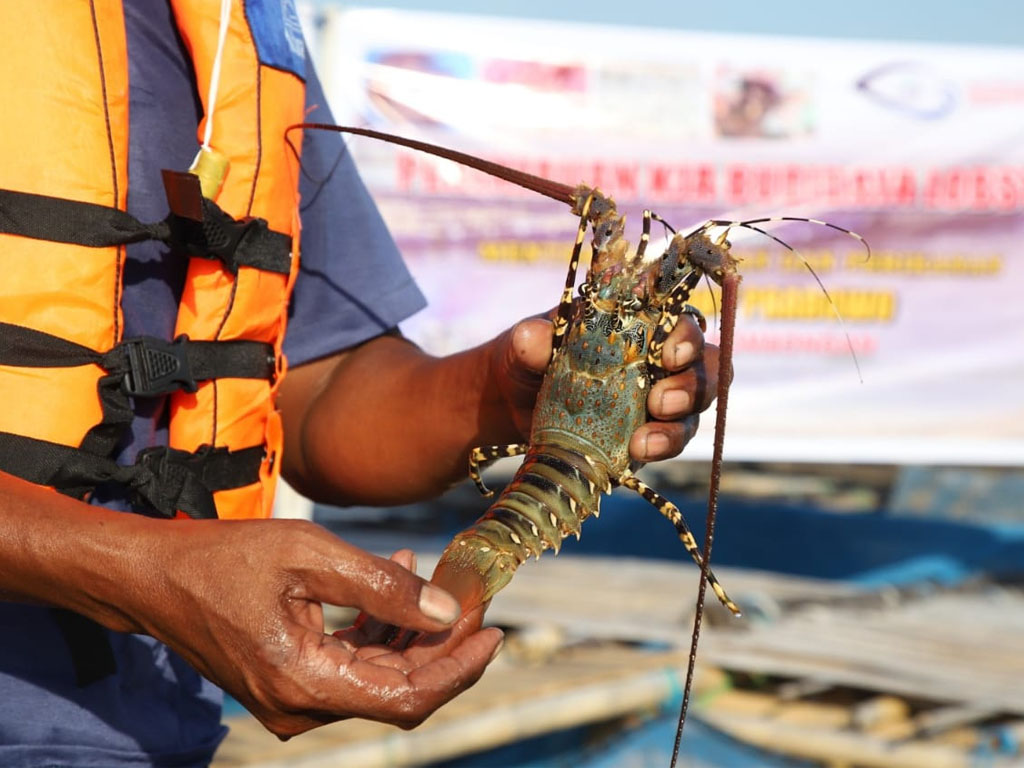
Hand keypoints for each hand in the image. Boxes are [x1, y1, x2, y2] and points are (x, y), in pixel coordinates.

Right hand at [136, 520, 502, 737]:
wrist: (152, 576)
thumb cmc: (222, 558)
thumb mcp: (310, 556)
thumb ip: (382, 587)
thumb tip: (445, 613)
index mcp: (304, 684)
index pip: (408, 698)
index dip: (459, 668)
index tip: (495, 632)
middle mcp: (299, 708)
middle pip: (398, 690)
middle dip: (442, 645)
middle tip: (471, 597)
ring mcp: (291, 700)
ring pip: (377, 678)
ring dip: (412, 634)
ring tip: (435, 579)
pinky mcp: (287, 682)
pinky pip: (349, 665)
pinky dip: (379, 632)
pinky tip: (397, 582)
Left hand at [491, 314, 719, 461]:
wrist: (513, 404)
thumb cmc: (527, 358)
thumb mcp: (524, 343)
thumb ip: (531, 339)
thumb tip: (532, 339)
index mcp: (640, 324)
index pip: (681, 323)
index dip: (685, 338)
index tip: (668, 354)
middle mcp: (660, 359)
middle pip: (706, 368)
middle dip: (693, 386)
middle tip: (661, 402)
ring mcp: (658, 400)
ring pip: (694, 411)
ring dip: (677, 428)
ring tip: (643, 443)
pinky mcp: (649, 434)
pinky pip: (669, 442)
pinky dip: (659, 448)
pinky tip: (635, 453)